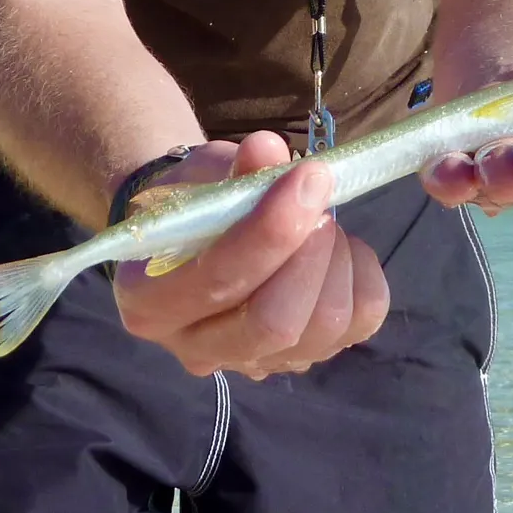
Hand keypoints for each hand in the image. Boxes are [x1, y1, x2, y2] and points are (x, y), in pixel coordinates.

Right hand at [111, 131, 389, 379]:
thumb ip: (234, 168)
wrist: (193, 231)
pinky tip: (337, 247)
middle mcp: (196, 348)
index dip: (270, 231)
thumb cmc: (191, 198)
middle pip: (273, 323)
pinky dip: (361, 276)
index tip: (309, 175)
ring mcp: (252, 363)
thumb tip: (268, 149)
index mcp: (150, 301)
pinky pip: (358, 326)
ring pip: (321, 330)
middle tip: (319, 197)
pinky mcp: (301, 359)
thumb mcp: (201, 173)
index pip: (217, 282)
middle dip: (309, 253)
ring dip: (335, 259)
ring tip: (321, 218)